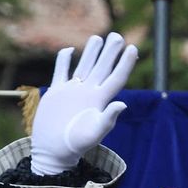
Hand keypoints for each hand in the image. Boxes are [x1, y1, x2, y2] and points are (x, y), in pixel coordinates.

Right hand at [30, 32, 137, 175]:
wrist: (54, 151)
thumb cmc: (76, 145)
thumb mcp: (94, 133)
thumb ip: (108, 119)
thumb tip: (123, 103)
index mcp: (99, 100)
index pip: (116, 78)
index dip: (125, 63)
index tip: (133, 48)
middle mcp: (88, 93)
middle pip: (102, 68)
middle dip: (110, 52)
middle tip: (117, 35)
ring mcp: (72, 92)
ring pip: (84, 66)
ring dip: (91, 53)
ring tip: (98, 38)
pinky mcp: (56, 93)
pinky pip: (61, 72)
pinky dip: (63, 60)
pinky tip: (68, 50)